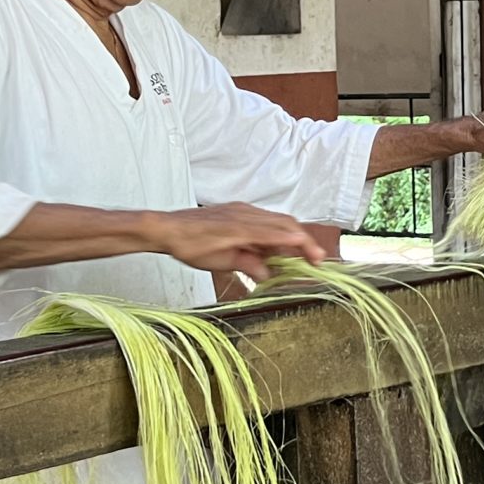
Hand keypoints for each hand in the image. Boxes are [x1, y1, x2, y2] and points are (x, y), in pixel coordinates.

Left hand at [146, 202, 328, 280]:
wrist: (167, 228)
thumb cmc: (188, 246)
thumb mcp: (218, 262)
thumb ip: (246, 264)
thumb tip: (268, 274)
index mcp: (243, 227)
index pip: (281, 233)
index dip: (302, 245)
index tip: (316, 258)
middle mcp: (246, 214)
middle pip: (285, 223)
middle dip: (303, 240)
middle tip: (316, 260)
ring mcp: (242, 210)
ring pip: (277, 220)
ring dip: (291, 236)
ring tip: (299, 257)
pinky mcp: (238, 211)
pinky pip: (265, 219)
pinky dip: (276, 232)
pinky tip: (275, 248)